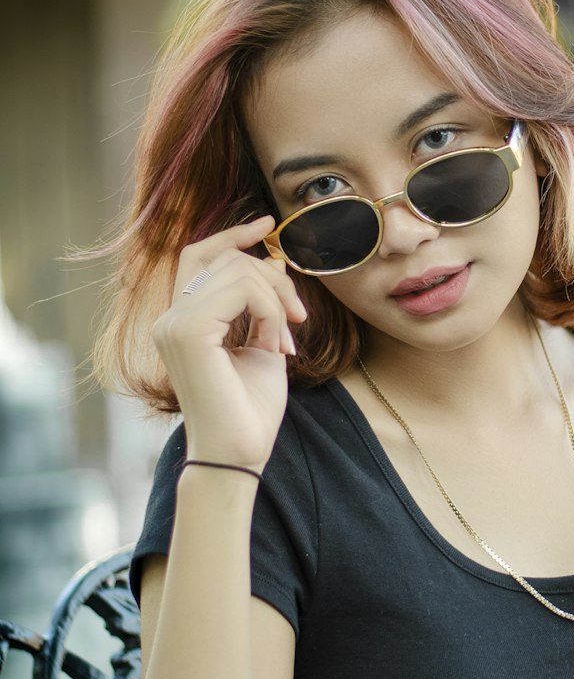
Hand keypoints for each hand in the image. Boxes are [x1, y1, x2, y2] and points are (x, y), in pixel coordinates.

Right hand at [152, 217, 308, 470]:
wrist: (239, 454)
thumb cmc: (250, 411)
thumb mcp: (263, 345)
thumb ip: (263, 305)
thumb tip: (272, 262)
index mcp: (181, 320)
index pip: (198, 256)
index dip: (231, 236)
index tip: (268, 225)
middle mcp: (169, 318)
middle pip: (226, 259)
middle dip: (273, 279)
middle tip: (298, 318)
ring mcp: (174, 323)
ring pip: (238, 272)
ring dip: (277, 299)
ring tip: (286, 340)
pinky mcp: (188, 331)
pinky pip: (242, 290)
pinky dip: (270, 310)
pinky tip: (277, 343)